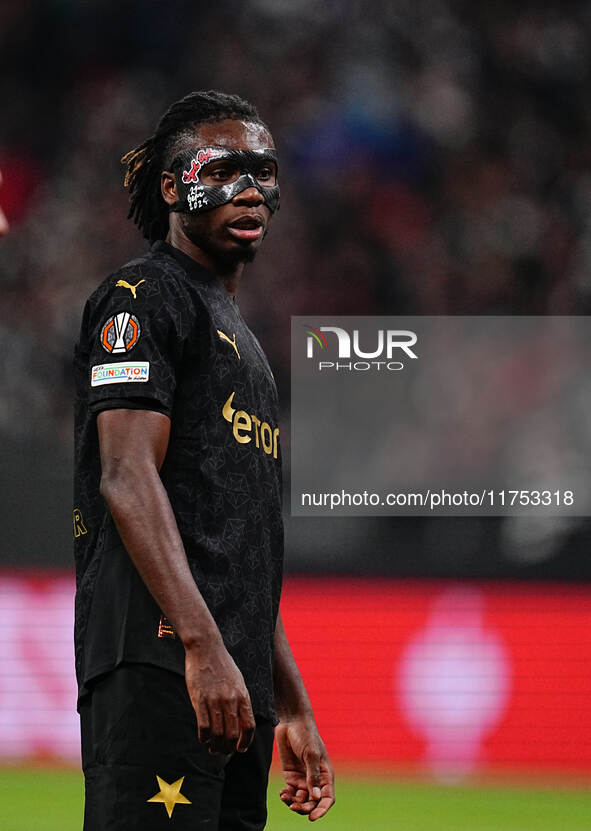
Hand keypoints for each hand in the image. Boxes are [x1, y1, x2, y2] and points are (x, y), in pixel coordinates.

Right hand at [185, 640, 255, 754]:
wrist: (206, 648)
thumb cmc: (222, 664)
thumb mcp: (238, 681)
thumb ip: (240, 701)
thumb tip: (241, 721)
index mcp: (243, 696)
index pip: (249, 727)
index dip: (245, 742)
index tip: (240, 749)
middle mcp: (230, 701)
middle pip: (232, 735)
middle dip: (228, 748)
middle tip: (224, 751)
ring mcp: (215, 701)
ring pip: (217, 735)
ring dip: (215, 746)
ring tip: (213, 748)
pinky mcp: (200, 700)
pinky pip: (203, 727)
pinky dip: (204, 738)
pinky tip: (203, 738)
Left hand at [275, 716, 334, 820]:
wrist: (291, 721)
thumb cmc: (306, 734)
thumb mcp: (311, 754)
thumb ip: (313, 776)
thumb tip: (316, 797)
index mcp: (326, 774)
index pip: (327, 798)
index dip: (322, 810)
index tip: (312, 818)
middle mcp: (315, 779)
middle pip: (313, 802)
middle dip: (305, 808)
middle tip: (293, 807)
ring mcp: (303, 778)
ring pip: (301, 800)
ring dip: (294, 804)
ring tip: (286, 798)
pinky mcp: (291, 776)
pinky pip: (291, 793)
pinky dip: (287, 797)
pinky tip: (282, 794)